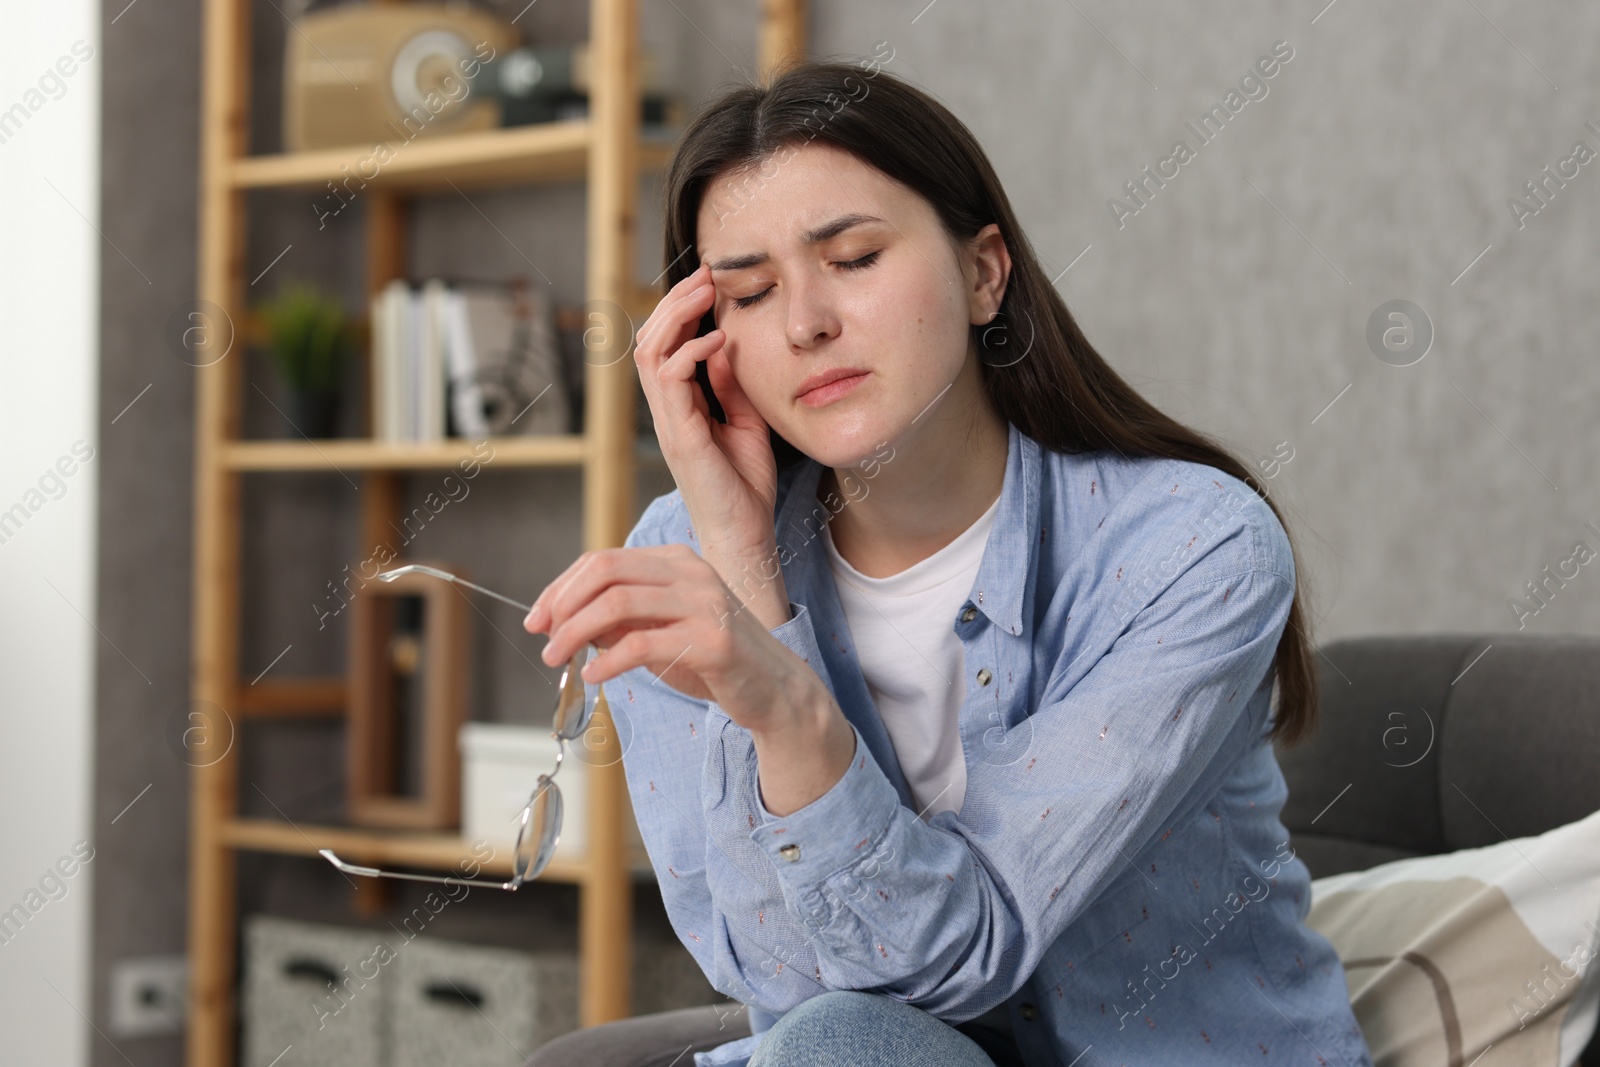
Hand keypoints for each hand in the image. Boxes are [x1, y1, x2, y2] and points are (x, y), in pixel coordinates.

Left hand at [523, 544, 813, 731]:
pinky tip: (594, 677)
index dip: (561, 587)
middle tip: (543, 639)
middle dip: (563, 604)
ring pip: (618, 603)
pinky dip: (608, 660)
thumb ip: (620, 622)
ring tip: (558, 659)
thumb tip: (565, 622)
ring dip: (576, 632)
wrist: (776, 689)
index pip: (603, 560)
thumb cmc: (713, 661)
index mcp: (676, 561)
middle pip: (606, 571)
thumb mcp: (659, 633)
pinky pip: (643, 644)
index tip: (537, 619)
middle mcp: (691, 572)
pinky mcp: (713, 640)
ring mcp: (705, 603)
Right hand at [634, 261, 781, 567]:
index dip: (682, 310)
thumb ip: (732, 386)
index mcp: (680, 407)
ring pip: (650, 353)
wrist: (745, 537)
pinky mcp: (681, 437)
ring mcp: (670, 424)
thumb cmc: (745, 487)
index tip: (711, 281)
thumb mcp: (746, 422)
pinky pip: (670, 381)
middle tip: (707, 274)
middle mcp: (667, 412)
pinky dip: (690, 353)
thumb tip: (726, 345)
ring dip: (676, 316)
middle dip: (674, 301)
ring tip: (707, 292)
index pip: (665, 345)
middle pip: (649, 340)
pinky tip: (717, 340)